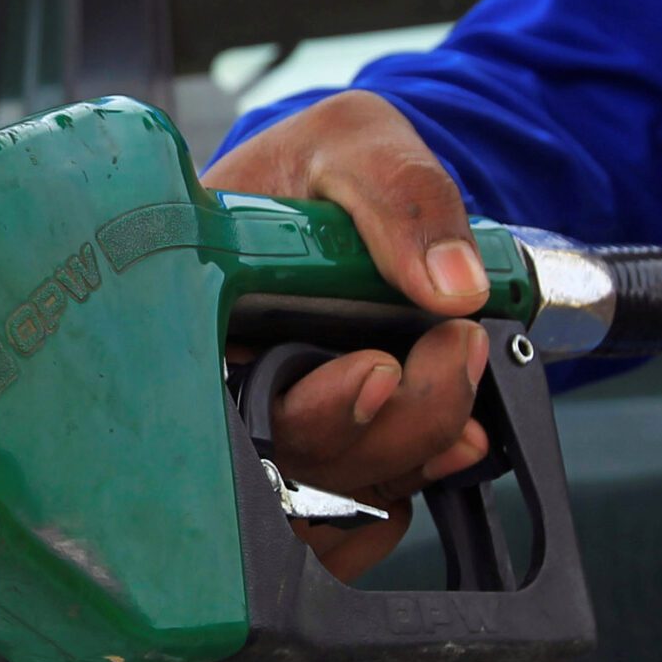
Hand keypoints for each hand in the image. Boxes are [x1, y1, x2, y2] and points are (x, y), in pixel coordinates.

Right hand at [202, 91, 492, 579]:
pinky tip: (448, 439)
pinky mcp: (321, 452)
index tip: (376, 369)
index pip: (226, 403)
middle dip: (391, 424)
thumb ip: (401, 195)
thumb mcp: (355, 140)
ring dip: (417, 447)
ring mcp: (271, 426)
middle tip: (452, 350)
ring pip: (333, 495)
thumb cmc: (318, 166)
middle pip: (290, 462)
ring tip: (461, 366)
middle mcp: (223, 385)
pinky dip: (412, 486)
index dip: (308, 408)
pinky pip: (354, 522)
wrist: (346, 194)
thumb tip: (453, 285)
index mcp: (199, 312)